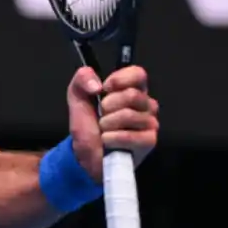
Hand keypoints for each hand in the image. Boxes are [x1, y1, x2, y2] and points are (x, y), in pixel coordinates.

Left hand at [67, 66, 159, 182]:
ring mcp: (150, 123)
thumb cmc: (87, 124)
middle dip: (107, 106)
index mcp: (132, 88)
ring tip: (104, 129)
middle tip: (101, 115)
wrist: (85, 154)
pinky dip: (111, 139)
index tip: (104, 89)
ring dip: (106, 124)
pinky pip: (128, 136)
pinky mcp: (149, 141)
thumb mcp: (77, 95)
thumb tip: (97, 85)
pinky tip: (108, 141)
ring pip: (128, 115)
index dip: (119, 80)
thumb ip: (83, 79)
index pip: (138, 74)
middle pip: (131, 95)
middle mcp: (146, 104)